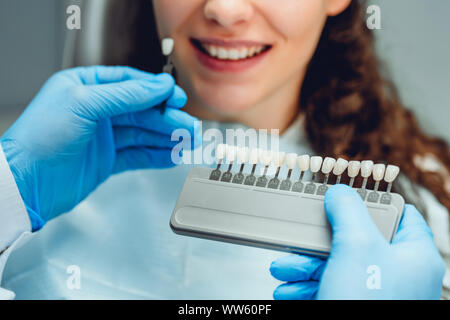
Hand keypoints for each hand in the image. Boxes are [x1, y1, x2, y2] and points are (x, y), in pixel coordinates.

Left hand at [1, 66, 199, 230]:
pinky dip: (156, 155)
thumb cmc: (41, 138)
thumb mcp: (84, 103)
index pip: (130, 84)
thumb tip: (158, 86)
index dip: (156, 91)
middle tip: (190, 126)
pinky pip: (138, 154)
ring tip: (189, 141)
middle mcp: (96, 111)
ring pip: (143, 134)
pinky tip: (173, 154)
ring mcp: (103, 137)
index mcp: (86, 87)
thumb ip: (126, 95)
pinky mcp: (107, 161)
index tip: (176, 97)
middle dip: (168, 119)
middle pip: (142, 111)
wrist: (26, 184)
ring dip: (167, 137)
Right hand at [270, 185, 444, 299]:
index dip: (371, 203)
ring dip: (303, 267)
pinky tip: (287, 291)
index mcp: (412, 255)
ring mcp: (373, 294)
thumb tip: (339, 193)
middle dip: (318, 241)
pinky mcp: (350, 306)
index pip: (399, 215)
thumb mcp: (357, 246)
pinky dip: (304, 288)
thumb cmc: (368, 305)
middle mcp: (395, 274)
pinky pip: (326, 288)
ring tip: (282, 270)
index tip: (344, 198)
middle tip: (299, 237)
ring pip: (334, 267)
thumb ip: (348, 211)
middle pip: (354, 241)